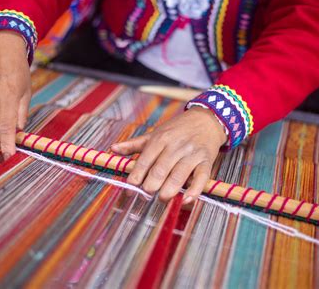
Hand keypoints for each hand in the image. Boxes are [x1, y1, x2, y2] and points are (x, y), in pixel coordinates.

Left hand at [111, 107, 226, 203]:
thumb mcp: (154, 133)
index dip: (136, 177)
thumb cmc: (177, 129)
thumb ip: (133, 144)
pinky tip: (187, 199)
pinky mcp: (206, 161)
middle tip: (145, 196)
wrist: (206, 120)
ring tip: (161, 198)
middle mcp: (175, 146)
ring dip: (169, 190)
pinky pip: (201, 178)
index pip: (145, 160)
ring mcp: (191, 154)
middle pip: (160, 169)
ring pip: (178, 175)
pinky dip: (194, 190)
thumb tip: (112, 148)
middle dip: (151, 185)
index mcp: (160, 139)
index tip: (129, 190)